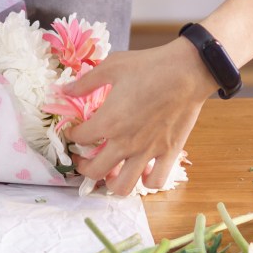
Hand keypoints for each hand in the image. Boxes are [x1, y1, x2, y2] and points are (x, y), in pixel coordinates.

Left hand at [61, 39, 214, 193]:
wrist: (187, 70)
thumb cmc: (150, 66)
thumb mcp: (112, 66)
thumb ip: (86, 82)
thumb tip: (65, 90)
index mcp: (108, 121)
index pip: (79, 138)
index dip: (72, 134)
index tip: (75, 130)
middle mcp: (125, 142)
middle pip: (94, 171)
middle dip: (83, 167)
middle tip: (84, 158)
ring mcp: (147, 151)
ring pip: (122, 186)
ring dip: (111, 182)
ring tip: (111, 172)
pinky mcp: (168, 153)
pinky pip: (155, 181)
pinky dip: (146, 181)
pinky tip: (143, 171)